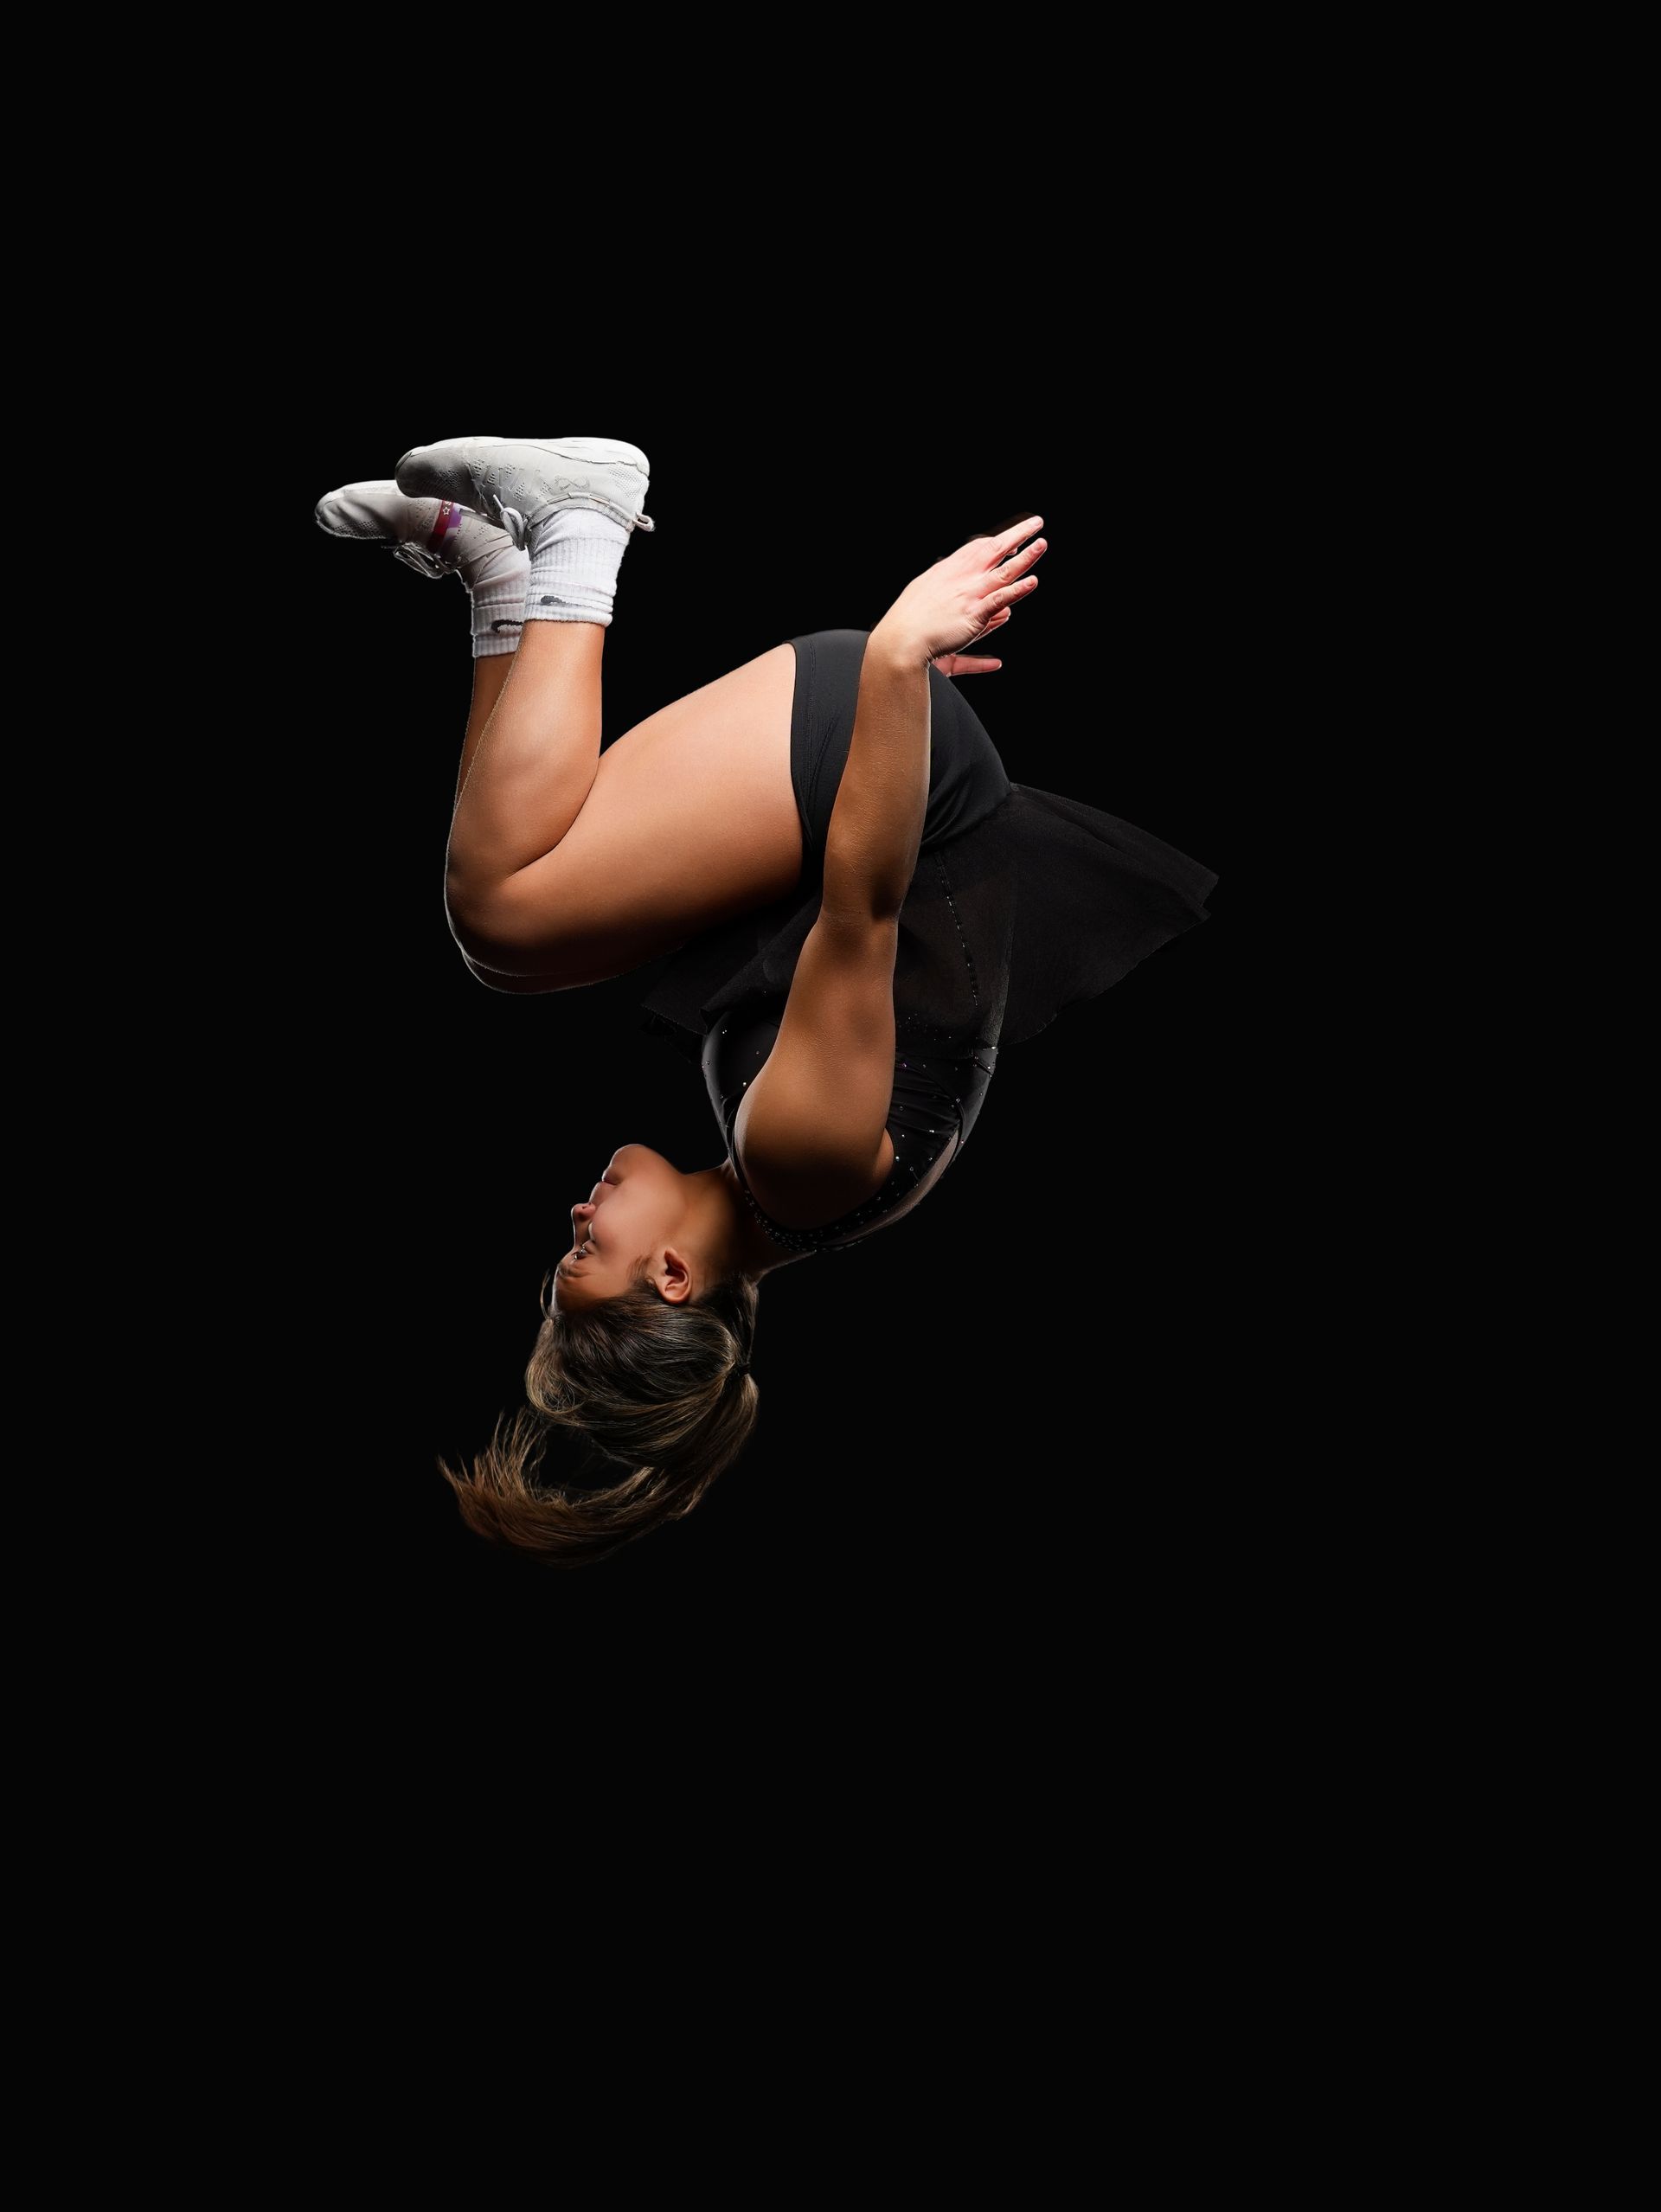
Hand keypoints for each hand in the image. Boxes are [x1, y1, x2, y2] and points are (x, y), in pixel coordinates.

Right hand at [872, 515, 1045, 673]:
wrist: (900, 640)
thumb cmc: (908, 622)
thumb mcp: (926, 597)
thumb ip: (947, 593)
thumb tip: (953, 591)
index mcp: (948, 571)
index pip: (976, 549)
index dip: (997, 542)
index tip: (1013, 538)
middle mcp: (961, 578)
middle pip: (994, 550)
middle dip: (1017, 535)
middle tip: (1036, 523)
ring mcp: (969, 595)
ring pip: (1003, 571)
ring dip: (1025, 557)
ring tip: (1041, 544)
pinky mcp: (974, 615)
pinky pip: (1000, 599)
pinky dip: (1017, 590)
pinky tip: (1032, 582)